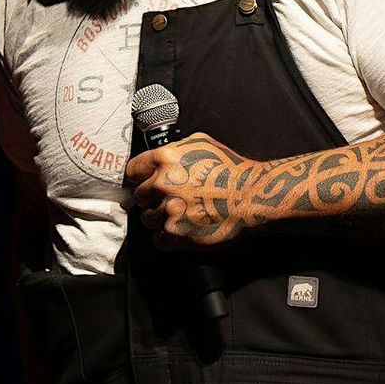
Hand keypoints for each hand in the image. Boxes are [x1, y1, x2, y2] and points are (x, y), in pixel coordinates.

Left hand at [125, 133, 265, 249]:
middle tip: (169, 199)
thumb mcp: (200, 143)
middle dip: (152, 198)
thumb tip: (156, 159)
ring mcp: (169, 210)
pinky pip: (158, 240)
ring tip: (179, 214)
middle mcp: (163, 183)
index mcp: (165, 158)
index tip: (147, 182)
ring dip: (159, 218)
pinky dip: (168, 238)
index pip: (133, 170)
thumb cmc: (231, 169)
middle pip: (139, 196)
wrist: (251, 196)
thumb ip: (173, 150)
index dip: (141, 177)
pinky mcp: (176, 233)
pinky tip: (182, 228)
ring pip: (147, 219)